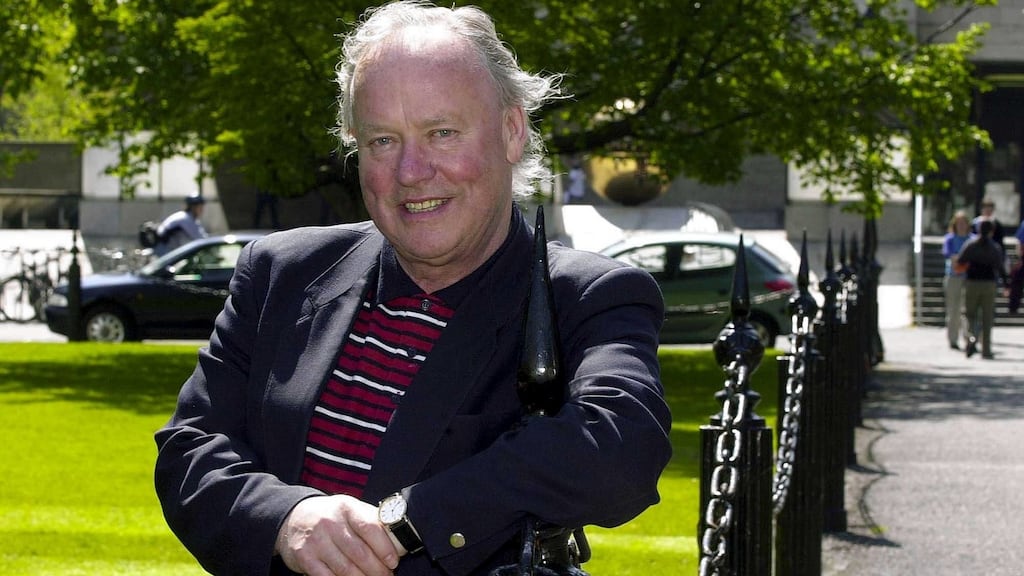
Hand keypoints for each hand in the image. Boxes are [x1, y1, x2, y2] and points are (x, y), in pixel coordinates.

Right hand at [276, 494, 402, 575]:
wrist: (295, 517)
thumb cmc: (331, 516)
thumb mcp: (350, 509)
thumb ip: (370, 520)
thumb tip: (396, 539)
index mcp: (346, 508)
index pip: (370, 528)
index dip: (385, 548)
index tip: (393, 562)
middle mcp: (330, 522)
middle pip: (359, 553)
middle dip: (377, 569)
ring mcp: (316, 541)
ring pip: (345, 568)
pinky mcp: (304, 556)